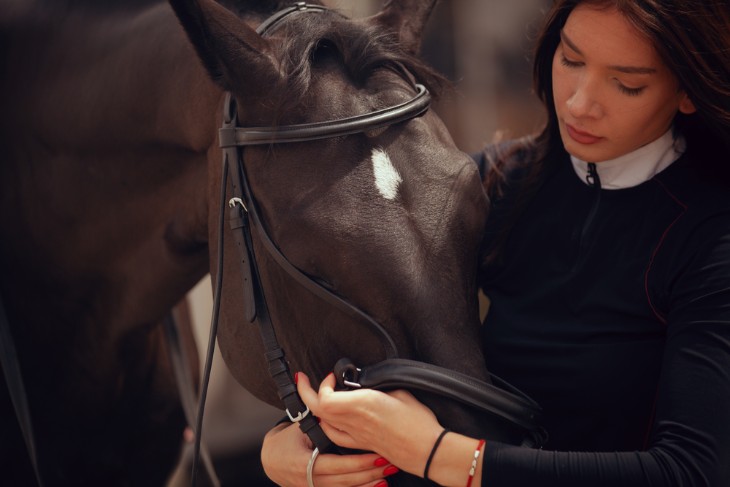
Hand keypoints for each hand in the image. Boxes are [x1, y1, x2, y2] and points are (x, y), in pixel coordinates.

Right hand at [261, 421, 397, 485]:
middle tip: (390, 463)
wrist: (271, 461)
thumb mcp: (298, 429)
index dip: (359, 462)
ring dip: (369, 483)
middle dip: (370, 472)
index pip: (337, 465)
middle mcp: (310, 481)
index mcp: (304, 463)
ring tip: (388, 475)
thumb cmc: (285, 441)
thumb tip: (335, 403)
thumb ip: (318, 422)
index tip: (378, 455)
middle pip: (346, 480)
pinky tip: (376, 486)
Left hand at [296, 372, 444, 476]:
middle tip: (303, 380)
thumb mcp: (400, 391)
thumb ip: (379, 385)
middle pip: (318, 409)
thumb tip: (368, 381)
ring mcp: (356, 436)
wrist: (428, 450)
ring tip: (316, 395)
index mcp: (363, 404)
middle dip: (306, 393)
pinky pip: (335, 436)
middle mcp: (355, 421)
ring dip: (316, 407)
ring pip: (323, 423)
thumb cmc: (419, 424)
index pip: (326, 397)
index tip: (332, 376)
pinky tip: (330, 419)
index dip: (323, 384)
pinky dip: (327, 425)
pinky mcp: (362, 445)